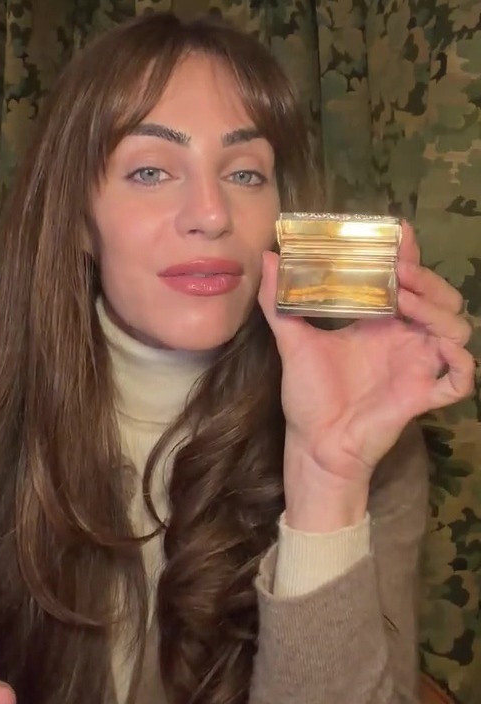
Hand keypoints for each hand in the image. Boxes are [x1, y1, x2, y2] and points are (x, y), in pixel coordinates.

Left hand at [258, 223, 473, 527]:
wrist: (314, 444)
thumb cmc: (308, 396)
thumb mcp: (291, 341)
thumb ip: (278, 301)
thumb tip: (267, 258)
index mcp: (380, 323)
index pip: (409, 280)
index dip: (410, 255)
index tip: (399, 235)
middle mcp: (404, 340)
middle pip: (441, 298)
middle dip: (427, 280)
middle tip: (400, 272)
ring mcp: (417, 366)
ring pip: (457, 330)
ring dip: (439, 311)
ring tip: (406, 304)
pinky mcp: (422, 396)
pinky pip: (460, 379)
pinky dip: (461, 363)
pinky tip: (439, 348)